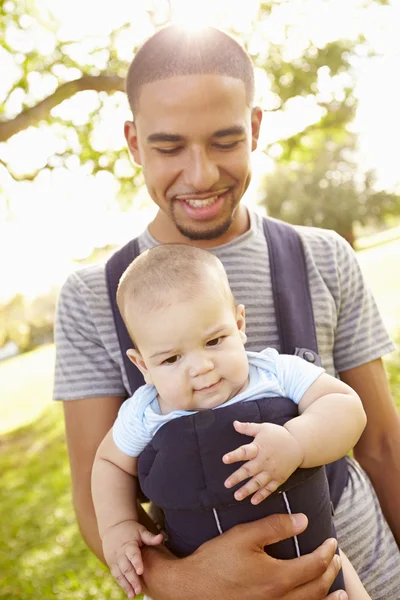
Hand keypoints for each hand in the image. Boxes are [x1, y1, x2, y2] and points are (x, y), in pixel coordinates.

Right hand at [102, 520, 162, 597]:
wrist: (113, 527)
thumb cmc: (131, 530)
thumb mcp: (140, 531)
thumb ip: (150, 537)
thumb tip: (161, 537)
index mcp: (128, 544)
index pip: (133, 554)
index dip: (136, 562)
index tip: (141, 571)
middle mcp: (120, 553)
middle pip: (126, 567)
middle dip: (132, 579)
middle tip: (139, 590)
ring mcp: (114, 559)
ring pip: (119, 574)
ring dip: (126, 585)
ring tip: (133, 595)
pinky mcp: (111, 564)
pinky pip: (116, 576)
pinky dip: (122, 584)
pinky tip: (128, 592)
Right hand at [141, 513, 346, 599]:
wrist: (192, 587)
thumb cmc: (216, 560)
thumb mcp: (244, 535)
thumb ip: (275, 526)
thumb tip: (304, 521)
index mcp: (277, 578)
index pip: (314, 566)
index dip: (327, 553)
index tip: (333, 542)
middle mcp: (279, 599)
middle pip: (317, 588)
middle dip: (330, 571)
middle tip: (336, 558)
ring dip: (327, 595)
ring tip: (339, 589)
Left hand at [223, 420, 303, 503]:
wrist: (299, 445)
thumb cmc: (278, 435)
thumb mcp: (263, 428)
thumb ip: (248, 427)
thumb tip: (234, 423)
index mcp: (260, 447)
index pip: (245, 451)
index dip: (235, 455)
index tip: (224, 459)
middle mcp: (265, 460)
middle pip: (250, 470)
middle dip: (238, 477)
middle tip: (227, 484)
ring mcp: (272, 471)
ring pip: (258, 482)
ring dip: (247, 490)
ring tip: (237, 496)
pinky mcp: (279, 478)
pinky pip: (270, 488)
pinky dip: (262, 495)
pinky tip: (253, 501)